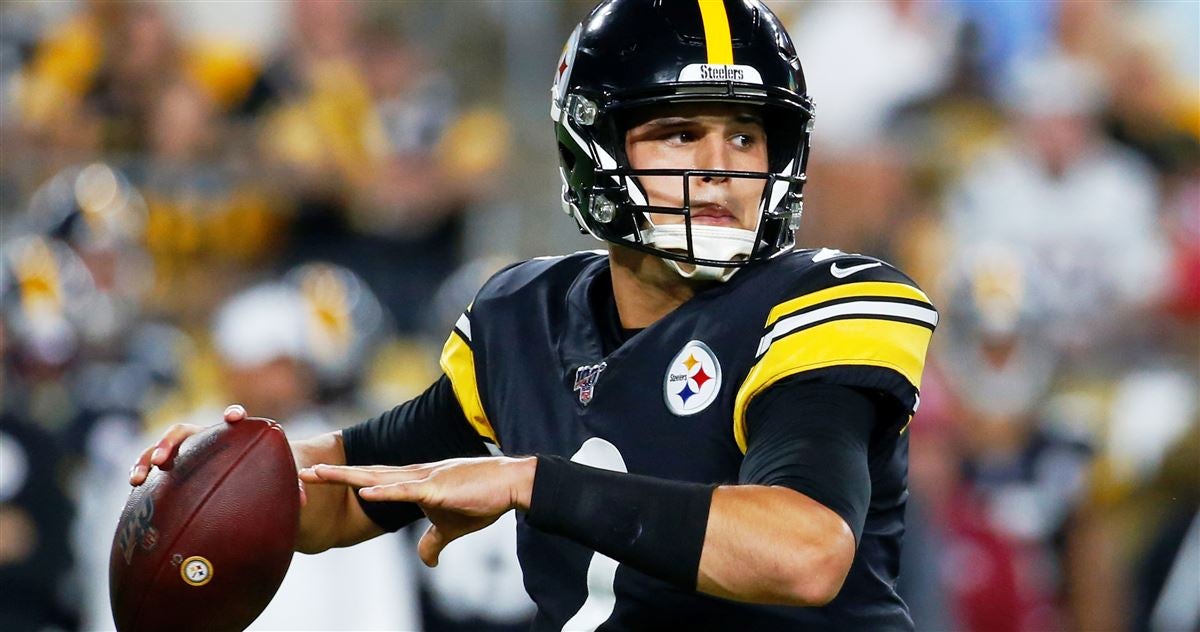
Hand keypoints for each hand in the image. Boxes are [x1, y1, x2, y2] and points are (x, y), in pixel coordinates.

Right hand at [128, 405, 307, 505]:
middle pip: (185, 432)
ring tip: (137, 479)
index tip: (235, 417)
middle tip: (163, 459)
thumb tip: (306, 500)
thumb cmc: (263, 477)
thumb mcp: (277, 480)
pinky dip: (142, 475)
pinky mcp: (173, 471)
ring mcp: (187, 455)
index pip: (233, 420)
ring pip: (162, 449)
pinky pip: (153, 470)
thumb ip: (290, 486)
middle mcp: (206, 440)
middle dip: (171, 442)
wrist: (245, 482)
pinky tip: (134, 489)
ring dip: (147, 460)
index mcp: (234, 438)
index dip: (233, 415)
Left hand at [299, 456, 536, 565]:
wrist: (510, 485)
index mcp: (414, 482)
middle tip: (300, 471)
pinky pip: (405, 489)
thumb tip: (427, 561)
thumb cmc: (483, 501)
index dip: (345, 479)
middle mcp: (413, 475)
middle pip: (365, 474)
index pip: (373, 480)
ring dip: (345, 476)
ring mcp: (423, 479)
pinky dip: (384, 489)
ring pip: (377, 476)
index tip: (317, 479)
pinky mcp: (436, 488)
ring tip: (316, 474)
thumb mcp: (453, 527)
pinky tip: (363, 489)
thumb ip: (434, 542)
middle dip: (332, 474)